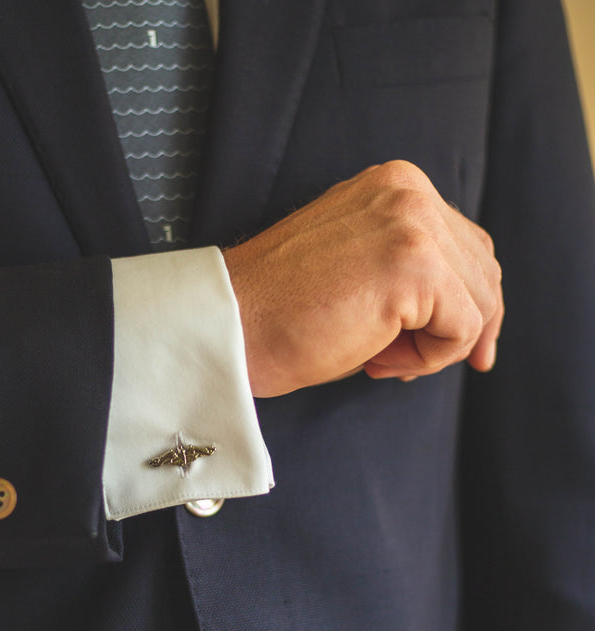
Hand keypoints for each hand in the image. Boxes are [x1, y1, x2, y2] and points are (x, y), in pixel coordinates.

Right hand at [222, 161, 503, 396]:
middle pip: (483, 271)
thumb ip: (412, 269)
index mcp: (393, 185)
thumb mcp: (358, 270)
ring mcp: (414, 221)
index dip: (463, 304)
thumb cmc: (280, 313)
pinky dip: (430, 358)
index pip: (465, 245)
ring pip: (480, 300)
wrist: (230, 326)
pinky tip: (377, 359)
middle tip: (406, 363)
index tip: (438, 346)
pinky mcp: (416, 263)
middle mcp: (409, 190)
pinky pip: (464, 326)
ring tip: (380, 359)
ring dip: (437, 345)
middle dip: (462, 328)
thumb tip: (470, 315)